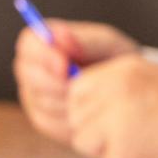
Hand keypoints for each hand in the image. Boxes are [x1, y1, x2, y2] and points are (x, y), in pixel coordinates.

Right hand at [13, 20, 138, 143]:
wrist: (128, 91)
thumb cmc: (117, 60)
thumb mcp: (109, 46)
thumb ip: (86, 41)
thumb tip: (60, 35)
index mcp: (46, 41)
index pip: (30, 44)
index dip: (43, 55)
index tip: (64, 66)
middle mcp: (32, 67)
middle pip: (29, 74)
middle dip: (56, 82)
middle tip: (84, 87)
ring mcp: (33, 94)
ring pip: (41, 101)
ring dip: (69, 101)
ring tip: (95, 97)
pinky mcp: (42, 118)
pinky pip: (50, 122)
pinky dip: (72, 118)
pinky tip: (92, 112)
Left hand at [63, 54, 157, 157]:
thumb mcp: (155, 77)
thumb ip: (117, 84)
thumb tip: (86, 96)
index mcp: (123, 71)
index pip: (77, 90)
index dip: (88, 106)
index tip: (105, 115)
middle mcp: (114, 94)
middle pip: (76, 117)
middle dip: (94, 127)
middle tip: (128, 131)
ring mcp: (115, 126)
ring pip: (85, 142)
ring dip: (107, 147)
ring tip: (143, 141)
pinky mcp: (120, 157)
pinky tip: (152, 154)